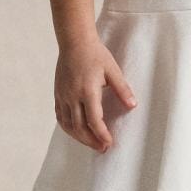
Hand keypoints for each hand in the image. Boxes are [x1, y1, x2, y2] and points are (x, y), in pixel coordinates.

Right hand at [54, 36, 136, 152]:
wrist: (74, 42)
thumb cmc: (95, 54)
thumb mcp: (112, 70)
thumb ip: (122, 89)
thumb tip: (133, 105)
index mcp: (87, 91)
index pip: (94, 120)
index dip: (102, 134)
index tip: (109, 143)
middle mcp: (72, 96)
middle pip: (79, 127)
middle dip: (91, 141)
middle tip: (102, 148)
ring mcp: (63, 96)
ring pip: (68, 125)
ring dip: (79, 138)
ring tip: (91, 143)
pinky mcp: (58, 94)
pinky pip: (60, 117)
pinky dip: (68, 128)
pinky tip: (77, 132)